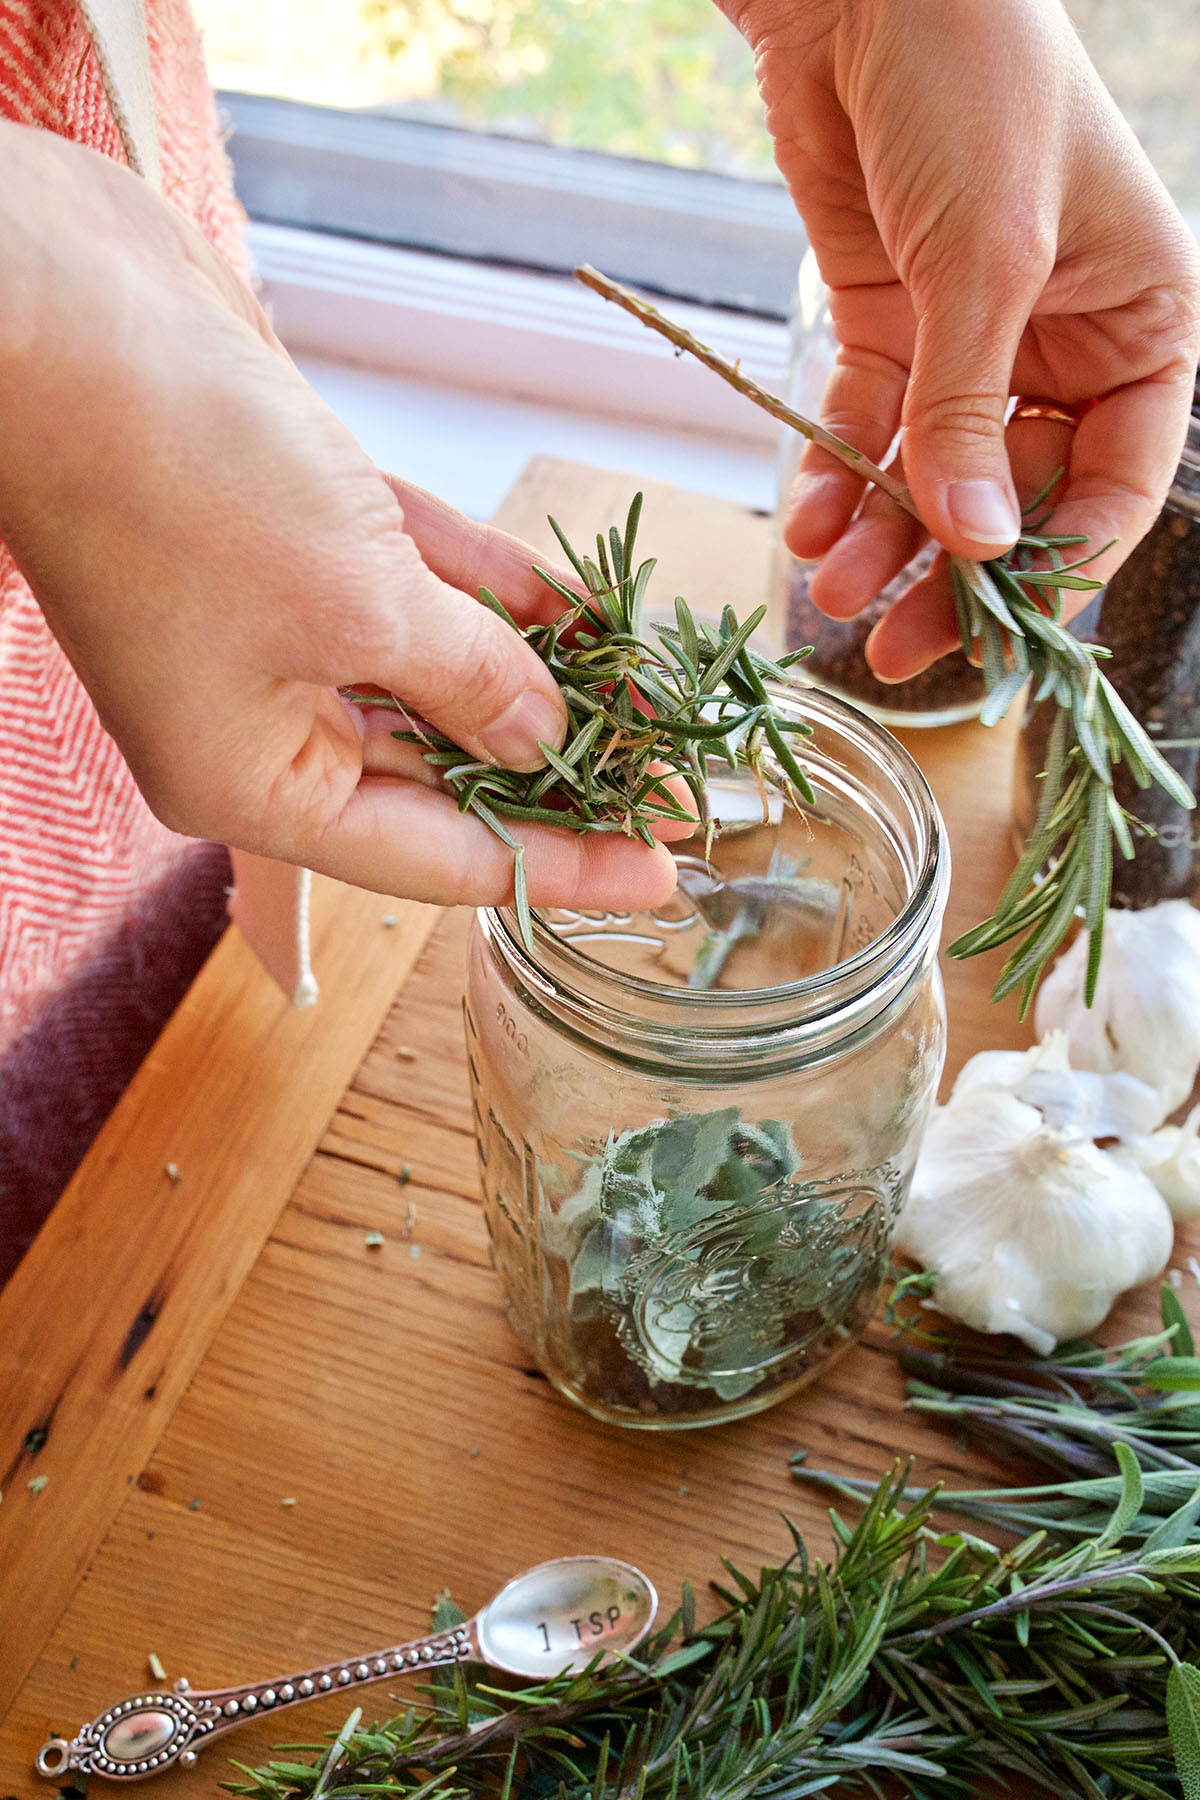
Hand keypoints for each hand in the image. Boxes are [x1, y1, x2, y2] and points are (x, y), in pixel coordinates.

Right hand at [0, 124, 676, 912]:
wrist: (62, 309)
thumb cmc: (190, 486)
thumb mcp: (363, 611)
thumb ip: (475, 684)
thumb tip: (546, 741)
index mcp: (255, 782)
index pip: (440, 857)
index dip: (563, 865)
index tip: (664, 871)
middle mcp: (265, 719)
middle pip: (445, 773)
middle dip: (565, 772)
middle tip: (678, 778)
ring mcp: (277, 624)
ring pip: (439, 673)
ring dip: (543, 679)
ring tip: (656, 700)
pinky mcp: (297, 535)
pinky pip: (419, 584)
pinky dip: (495, 594)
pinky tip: (588, 611)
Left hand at [720, 0, 1199, 676]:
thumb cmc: (974, 87)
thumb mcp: (988, 259)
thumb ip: (973, 412)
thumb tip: (978, 547)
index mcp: (1141, 326)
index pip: (1117, 481)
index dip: (1060, 565)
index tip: (1000, 632)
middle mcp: (1063, 346)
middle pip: (1015, 496)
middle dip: (952, 575)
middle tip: (894, 650)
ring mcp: (972, 341)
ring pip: (934, 476)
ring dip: (884, 540)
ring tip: (831, 593)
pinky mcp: (890, 324)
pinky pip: (869, 428)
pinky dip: (838, 477)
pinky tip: (809, 524)